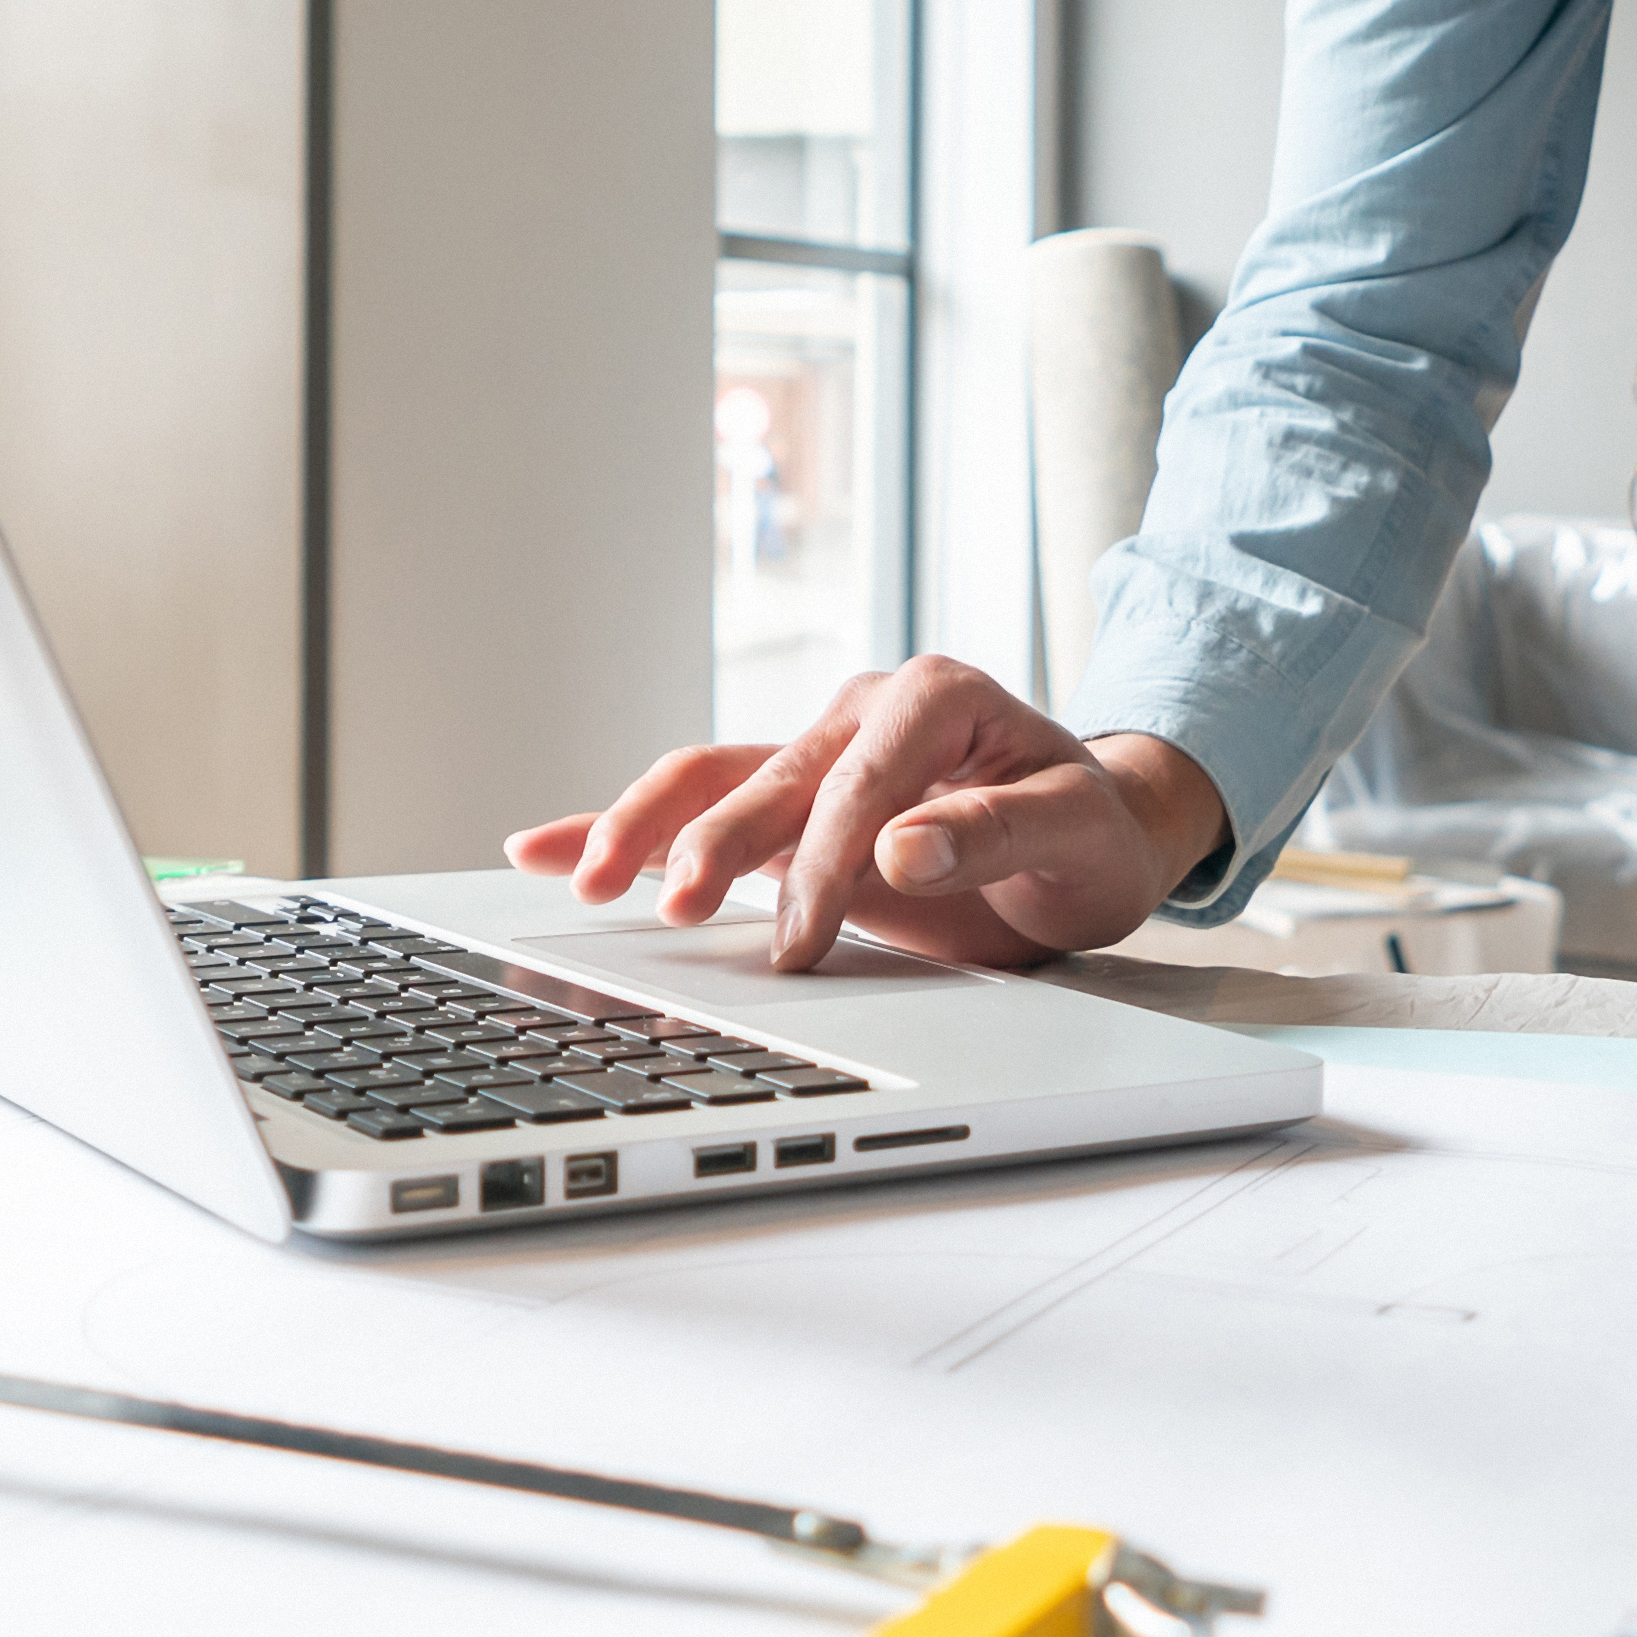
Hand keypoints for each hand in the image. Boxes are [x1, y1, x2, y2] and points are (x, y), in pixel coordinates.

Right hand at [505, 664, 1232, 976]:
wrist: (1088, 836)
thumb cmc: (1088, 833)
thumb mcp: (1077, 834)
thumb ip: (999, 832)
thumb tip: (905, 846)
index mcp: (934, 696)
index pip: (860, 780)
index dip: (824, 861)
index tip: (801, 940)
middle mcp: (862, 711)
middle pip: (769, 776)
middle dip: (717, 846)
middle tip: (680, 913)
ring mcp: (817, 752)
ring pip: (710, 780)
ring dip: (645, 829)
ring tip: (582, 880)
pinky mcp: (789, 800)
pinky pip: (698, 804)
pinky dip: (623, 828)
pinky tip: (548, 848)